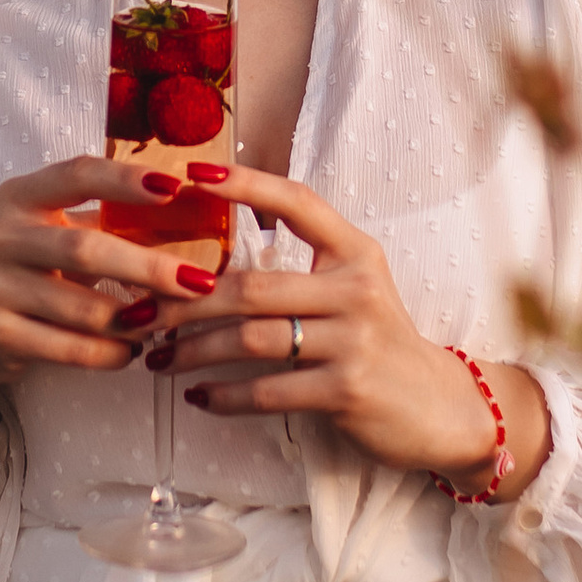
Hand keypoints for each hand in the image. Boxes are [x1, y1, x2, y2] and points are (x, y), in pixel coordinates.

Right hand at [0, 158, 204, 483]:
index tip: (176, 186)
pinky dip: (109, 353)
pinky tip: (131, 352)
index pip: (78, 174)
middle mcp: (0, 236)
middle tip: (198, 283)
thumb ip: (106, 223)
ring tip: (165, 324)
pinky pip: (69, 349)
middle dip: (149, 268)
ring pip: (82, 308)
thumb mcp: (50, 233)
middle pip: (87, 248)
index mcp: (20, 197)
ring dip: (134, 321)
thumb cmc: (23, 272)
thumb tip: (192, 218)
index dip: (126, 179)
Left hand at [155, 163, 549, 491]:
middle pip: (251, 287)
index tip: (192, 173)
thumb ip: (300, 269)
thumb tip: (209, 260)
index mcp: (356, 252)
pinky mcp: (346, 388)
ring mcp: (353, 339)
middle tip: (141, 313)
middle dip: (185, 301)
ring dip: (194, 351)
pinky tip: (199, 396)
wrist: (439, 408)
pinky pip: (267, 389)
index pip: (297, 202)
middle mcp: (357, 288)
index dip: (244, 184)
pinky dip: (224, 395)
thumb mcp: (353, 290)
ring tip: (159, 359)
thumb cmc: (377, 344)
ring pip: (250, 339)